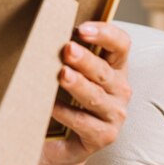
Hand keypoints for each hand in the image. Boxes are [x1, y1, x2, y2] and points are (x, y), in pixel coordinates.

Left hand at [44, 21, 131, 164]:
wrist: (63, 134)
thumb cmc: (67, 91)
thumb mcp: (71, 68)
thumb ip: (66, 51)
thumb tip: (43, 31)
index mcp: (114, 65)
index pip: (120, 45)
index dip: (105, 34)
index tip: (81, 29)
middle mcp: (119, 89)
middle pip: (104, 71)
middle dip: (85, 60)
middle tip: (67, 49)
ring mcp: (113, 114)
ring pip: (95, 97)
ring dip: (78, 85)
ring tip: (62, 75)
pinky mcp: (102, 136)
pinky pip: (83, 123)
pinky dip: (65, 114)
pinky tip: (51, 106)